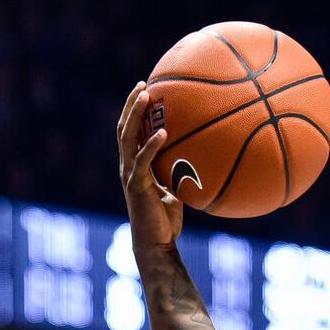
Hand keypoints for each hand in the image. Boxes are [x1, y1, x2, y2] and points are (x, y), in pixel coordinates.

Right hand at [117, 81, 184, 244]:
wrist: (156, 244)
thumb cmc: (167, 220)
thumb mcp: (176, 190)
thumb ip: (182, 172)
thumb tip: (205, 158)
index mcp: (135, 166)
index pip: (130, 132)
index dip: (134, 111)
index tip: (146, 90)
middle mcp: (128, 167)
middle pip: (124, 128)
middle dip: (132, 104)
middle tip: (142, 84)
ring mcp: (130, 175)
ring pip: (127, 138)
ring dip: (135, 114)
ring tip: (146, 95)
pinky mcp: (136, 186)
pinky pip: (143, 161)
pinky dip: (151, 145)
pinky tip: (162, 132)